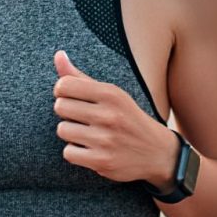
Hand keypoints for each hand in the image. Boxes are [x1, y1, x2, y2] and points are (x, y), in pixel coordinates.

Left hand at [53, 50, 178, 186]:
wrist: (158, 153)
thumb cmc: (129, 118)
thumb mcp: (112, 95)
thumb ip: (81, 77)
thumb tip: (58, 54)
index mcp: (111, 94)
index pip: (64, 85)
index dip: (63, 92)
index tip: (73, 98)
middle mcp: (108, 115)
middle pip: (60, 107)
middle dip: (67, 112)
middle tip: (82, 117)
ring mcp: (105, 139)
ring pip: (62, 130)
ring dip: (71, 133)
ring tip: (87, 133)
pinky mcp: (101, 161)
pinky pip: (68, 153)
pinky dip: (75, 152)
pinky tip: (90, 149)